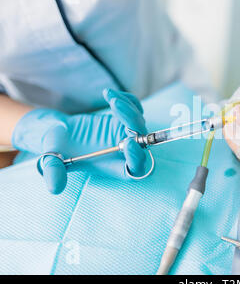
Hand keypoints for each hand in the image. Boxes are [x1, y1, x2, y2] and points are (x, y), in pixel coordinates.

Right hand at [12, 89, 151, 193]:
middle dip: (132, 122)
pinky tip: (110, 94)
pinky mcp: (126, 120)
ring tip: (110, 98)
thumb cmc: (57, 151)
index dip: (137, 157)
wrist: (59, 133)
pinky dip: (128, 100)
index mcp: (115, 167)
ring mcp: (128, 135)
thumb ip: (55, 173)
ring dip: (128, 108)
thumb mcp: (52, 161)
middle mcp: (126, 153)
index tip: (128, 143)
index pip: (136, 167)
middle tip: (116, 107)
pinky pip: (135, 109)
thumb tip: (53, 189)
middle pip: (142, 140)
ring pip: (139, 122)